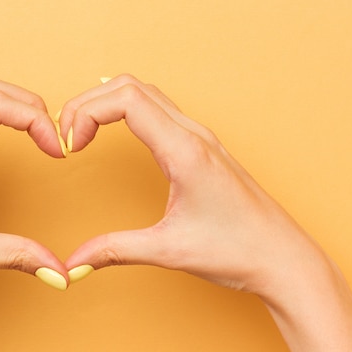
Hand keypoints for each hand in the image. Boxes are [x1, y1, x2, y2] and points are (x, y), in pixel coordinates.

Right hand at [61, 74, 312, 293]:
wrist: (284, 259)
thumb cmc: (238, 250)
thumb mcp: (169, 250)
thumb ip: (115, 251)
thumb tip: (74, 264)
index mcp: (185, 150)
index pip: (125, 99)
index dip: (86, 113)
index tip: (71, 147)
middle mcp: (193, 134)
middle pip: (129, 86)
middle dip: (88, 103)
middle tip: (67, 138)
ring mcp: (200, 138)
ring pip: (145, 93)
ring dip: (107, 104)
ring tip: (82, 133)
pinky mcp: (201, 148)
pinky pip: (159, 110)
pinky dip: (126, 111)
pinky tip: (113, 132)